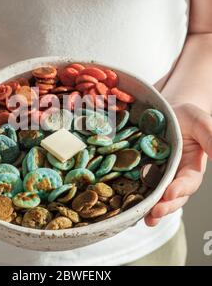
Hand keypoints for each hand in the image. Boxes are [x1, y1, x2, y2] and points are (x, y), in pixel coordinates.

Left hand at [145, 103, 211, 225]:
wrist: (163, 112)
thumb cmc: (184, 117)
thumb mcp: (199, 122)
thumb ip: (211, 136)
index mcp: (190, 167)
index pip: (188, 182)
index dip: (181, 189)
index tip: (171, 193)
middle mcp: (174, 176)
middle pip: (173, 196)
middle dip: (165, 206)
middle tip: (155, 213)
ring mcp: (157, 176)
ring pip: (156, 197)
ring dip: (152, 209)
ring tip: (145, 219)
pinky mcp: (141, 173)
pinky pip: (139, 188)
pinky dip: (135, 199)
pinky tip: (128, 207)